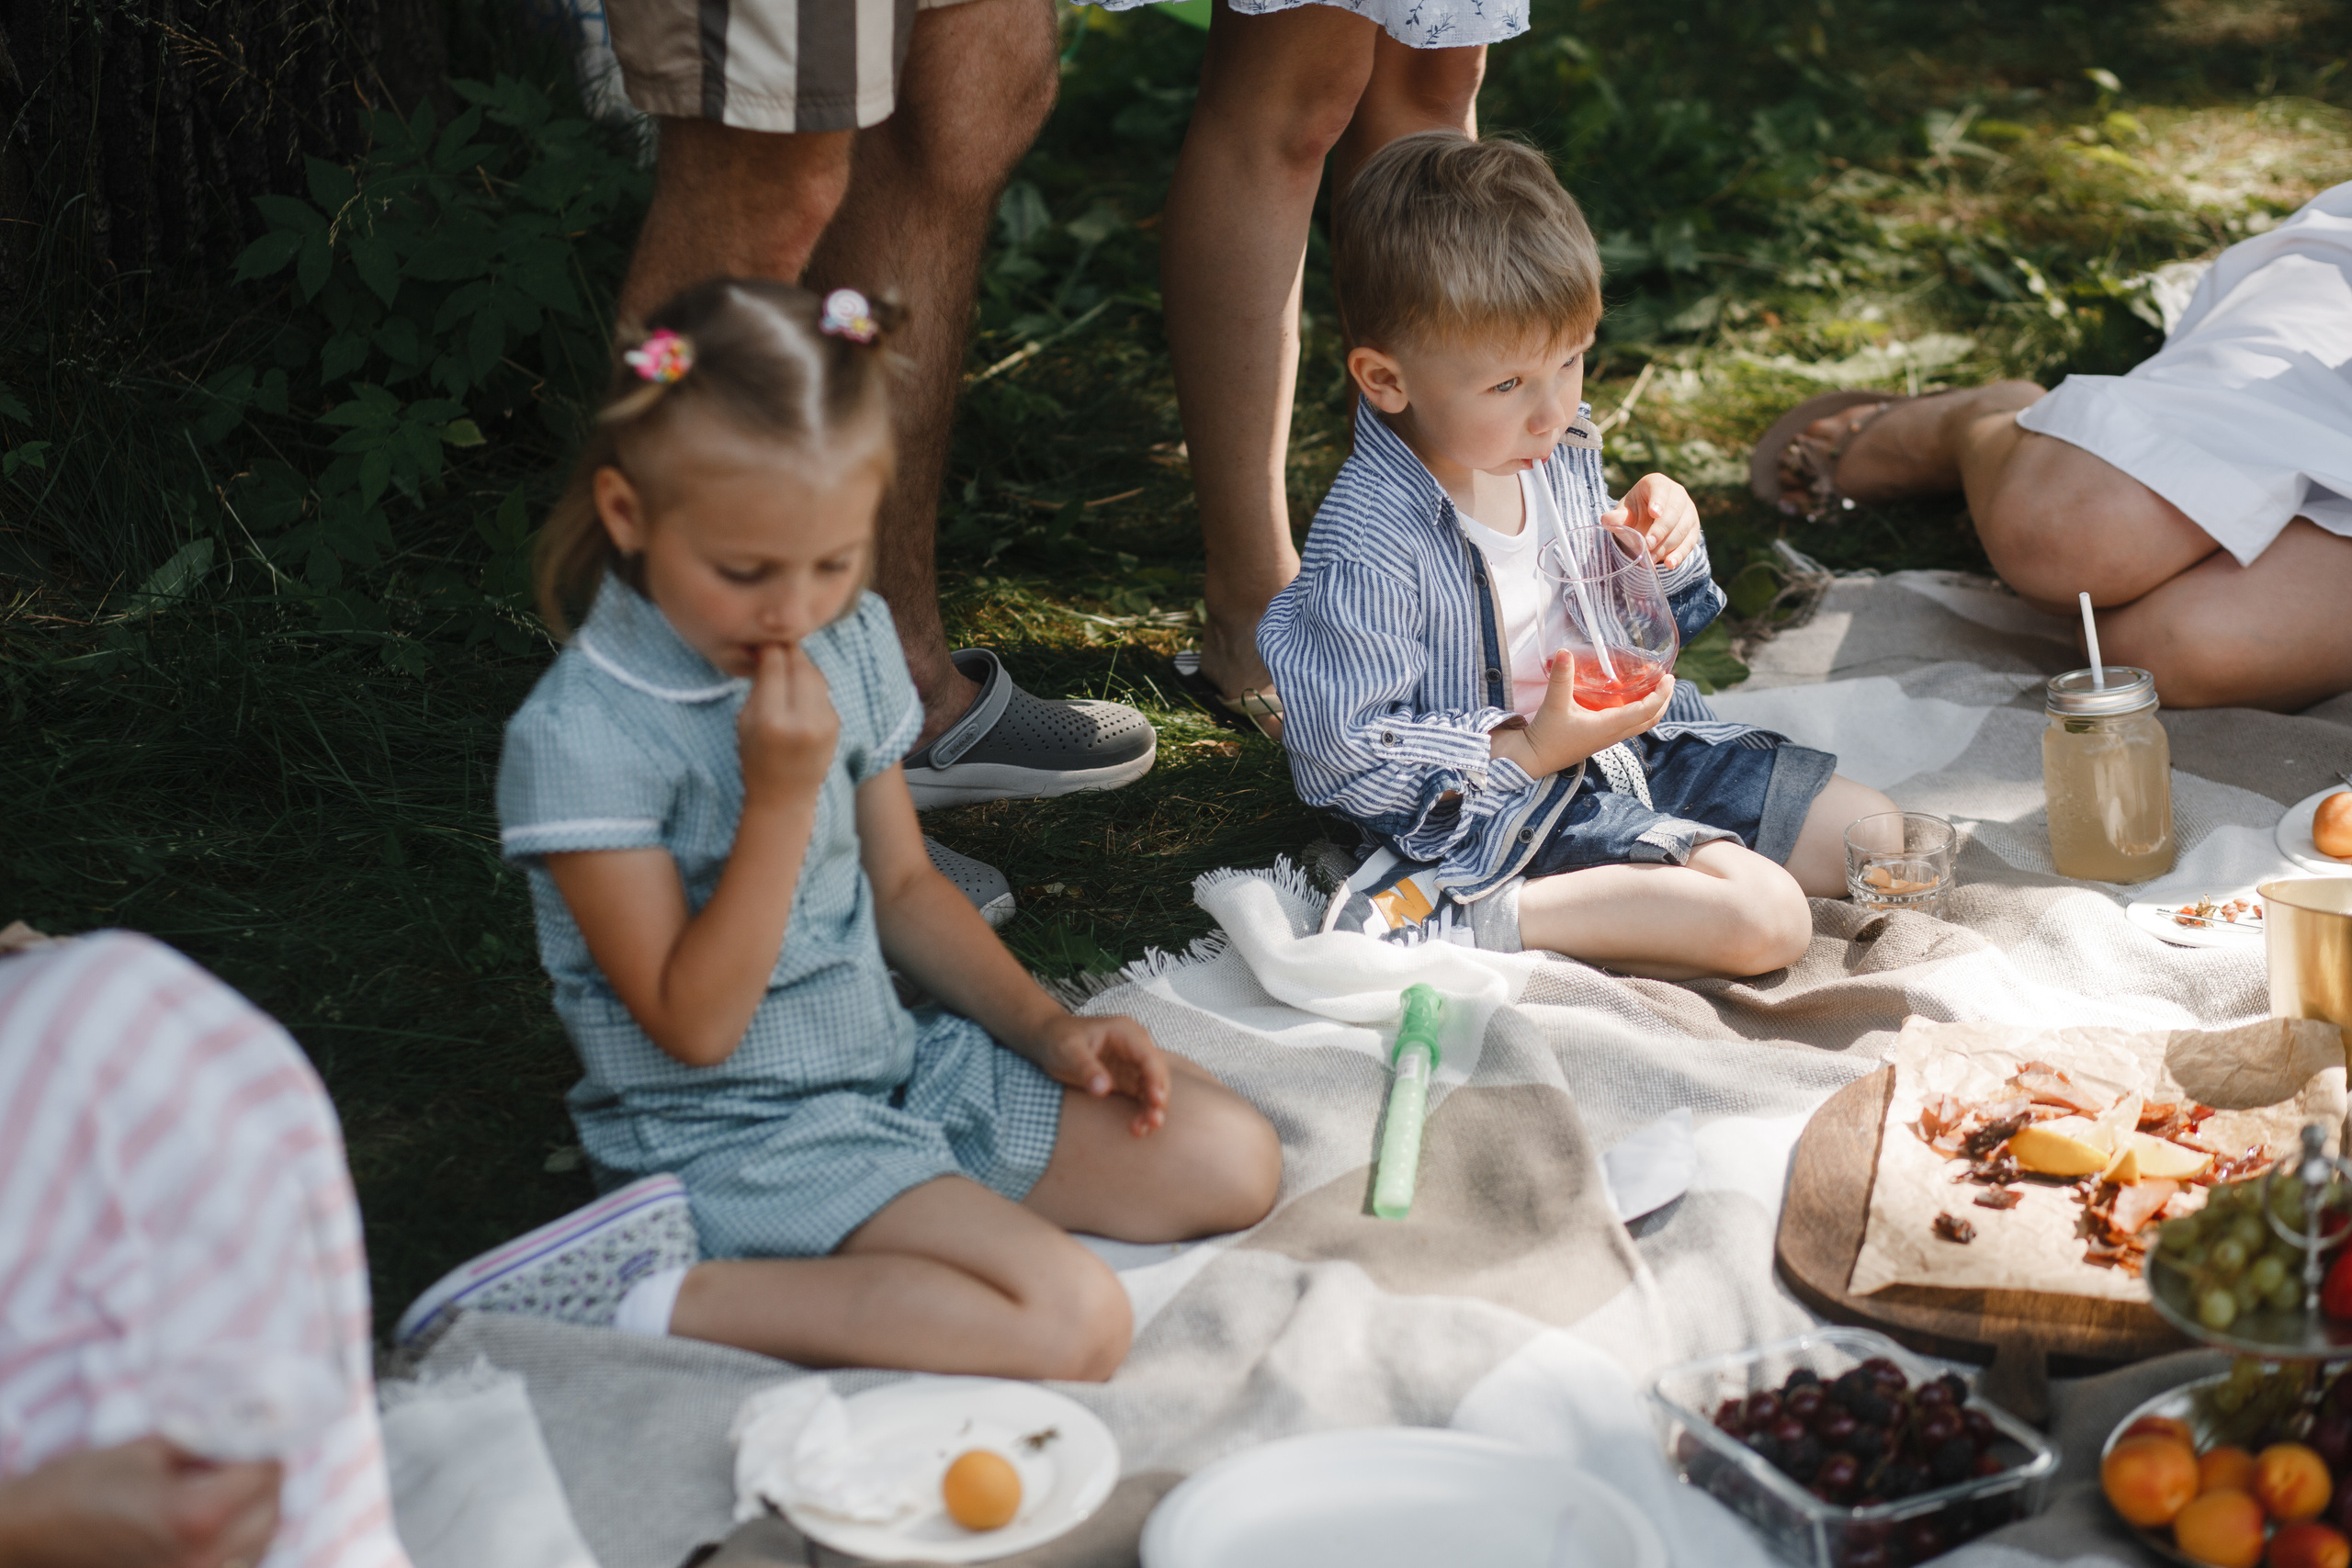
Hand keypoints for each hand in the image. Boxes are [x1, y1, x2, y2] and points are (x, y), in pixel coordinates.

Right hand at [0, 1438, 281, 1567]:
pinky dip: (235, 1539)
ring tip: (224, 1485)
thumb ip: (207, 1441)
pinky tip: (212, 1518)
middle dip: (261, 1477)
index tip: (250, 1430)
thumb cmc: (75, 1489)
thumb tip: (247, 1431)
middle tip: (241, 1453)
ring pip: (258, 1542)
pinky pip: (234, 1562)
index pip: (264, 1473)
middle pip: (270, 1510)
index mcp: (197, 1516)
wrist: (25, 1537)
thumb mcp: (147, 1449)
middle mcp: (203, 1559)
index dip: (259, 1445)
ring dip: (253, 1510)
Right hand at [737, 643, 838, 808]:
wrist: (785, 797)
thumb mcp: (745, 722)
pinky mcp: (836, 724)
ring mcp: (824, 722)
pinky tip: (799, 686)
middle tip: (776, 642)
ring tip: (787, 661)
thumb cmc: (756, 759)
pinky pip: (823, 691)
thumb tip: (767, 652)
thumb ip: (757, 687)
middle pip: (799, 664)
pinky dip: (810, 683)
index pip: (774, 665)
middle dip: (787, 650)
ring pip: (815, 674)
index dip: (768, 648)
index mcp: (772, 720)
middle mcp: (802, 720)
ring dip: (801, 663)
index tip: (761, 642)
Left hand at [1030, 1013, 1171, 1136]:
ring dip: (1151, 1109)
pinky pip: (1141, 1098)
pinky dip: (1141, 1112)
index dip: (1156, 1078)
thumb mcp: (1068, 1050)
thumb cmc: (1058, 1038)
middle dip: (1158, 1098)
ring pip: (1152, 1089)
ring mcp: (1132, 1065)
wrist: (1048, 1039)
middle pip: (1157, 1074)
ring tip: (1142, 1129)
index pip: (1149, 1057)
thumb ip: (1086, 1068)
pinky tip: (1137, 1128)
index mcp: (1126, 1033)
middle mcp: (1136, 1048)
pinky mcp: (1126, 1080)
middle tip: (1153, 1122)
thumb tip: (1103, 1089)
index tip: (1156, 1100)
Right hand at [1503, 650, 1672, 776]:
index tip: (1669, 678)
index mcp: (1609, 726)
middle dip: (1664, 700)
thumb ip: (1561, 678)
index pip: (1645, 711)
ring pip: (1642, 723)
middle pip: (1651, 720)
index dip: (1661, 695)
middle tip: (1669, 680)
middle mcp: (1614, 734)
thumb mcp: (1554, 704)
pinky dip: (1639, 710)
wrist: (1534, 759)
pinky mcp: (1601, 736)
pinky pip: (1629, 724)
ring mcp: (1609, 737)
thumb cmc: (1546, 735)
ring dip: (1654, 706)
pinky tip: (1631, 697)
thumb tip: (1565, 652)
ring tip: (1656, 687)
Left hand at [1603, 473, 1699, 570]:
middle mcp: (1677, 494)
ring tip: (1652, 557)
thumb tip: (1606, 519)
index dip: (1658, 500)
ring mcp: (1689, 511)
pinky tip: (1670, 563)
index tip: (1654, 513)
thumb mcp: (1624, 513)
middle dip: (1661, 529)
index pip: (1660, 489)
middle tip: (1648, 544)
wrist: (1648, 522)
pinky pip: (1690, 542)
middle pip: (1674, 511)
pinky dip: (1680, 554)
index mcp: (1657, 483)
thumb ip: (1617, 517)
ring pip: (1683, 528)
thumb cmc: (1634, 513)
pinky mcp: (1694, 529)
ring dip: (1667, 545)